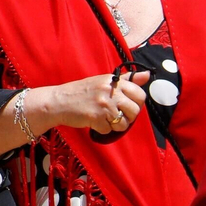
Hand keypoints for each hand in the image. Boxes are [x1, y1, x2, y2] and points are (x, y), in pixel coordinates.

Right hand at [32, 70, 150, 135]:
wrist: (58, 101)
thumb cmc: (80, 92)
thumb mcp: (103, 81)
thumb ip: (126, 80)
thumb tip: (147, 75)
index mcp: (113, 81)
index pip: (139, 94)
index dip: (135, 103)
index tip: (125, 104)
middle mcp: (110, 91)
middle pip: (135, 110)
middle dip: (128, 116)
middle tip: (115, 114)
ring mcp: (103, 104)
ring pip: (124, 123)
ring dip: (116, 125)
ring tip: (104, 118)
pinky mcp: (96, 118)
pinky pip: (110, 130)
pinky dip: (102, 129)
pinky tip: (94, 121)